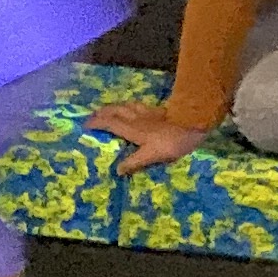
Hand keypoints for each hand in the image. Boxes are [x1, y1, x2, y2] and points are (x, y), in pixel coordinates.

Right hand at [92, 100, 212, 174]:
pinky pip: (138, 106)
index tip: (85, 125)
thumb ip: (134, 162)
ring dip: (115, 107)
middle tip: (93, 116)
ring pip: (126, 106)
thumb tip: (117, 170)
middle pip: (115, 110)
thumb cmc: (171, 142)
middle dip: (102, 112)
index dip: (96, 123)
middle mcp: (137, 118)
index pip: (109, 123)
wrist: (192, 124)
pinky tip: (134, 109)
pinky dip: (130, 106)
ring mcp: (148, 112)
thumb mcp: (152, 155)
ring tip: (109, 110)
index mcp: (132, 129)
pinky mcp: (158, 111)